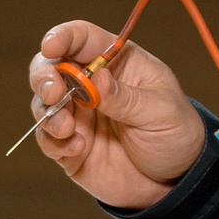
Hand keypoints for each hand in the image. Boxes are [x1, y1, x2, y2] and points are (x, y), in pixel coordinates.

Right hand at [25, 22, 203, 210]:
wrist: (175, 181)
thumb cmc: (174, 134)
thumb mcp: (161, 111)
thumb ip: (125, 97)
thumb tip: (96, 78)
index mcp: (116, 63)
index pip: (81, 38)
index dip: (62, 37)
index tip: (50, 46)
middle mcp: (90, 85)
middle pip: (50, 66)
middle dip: (43, 76)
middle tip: (53, 92)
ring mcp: (77, 115)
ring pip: (42, 103)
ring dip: (48, 112)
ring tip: (68, 129)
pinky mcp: (69, 145)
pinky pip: (47, 139)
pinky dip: (54, 142)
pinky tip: (78, 148)